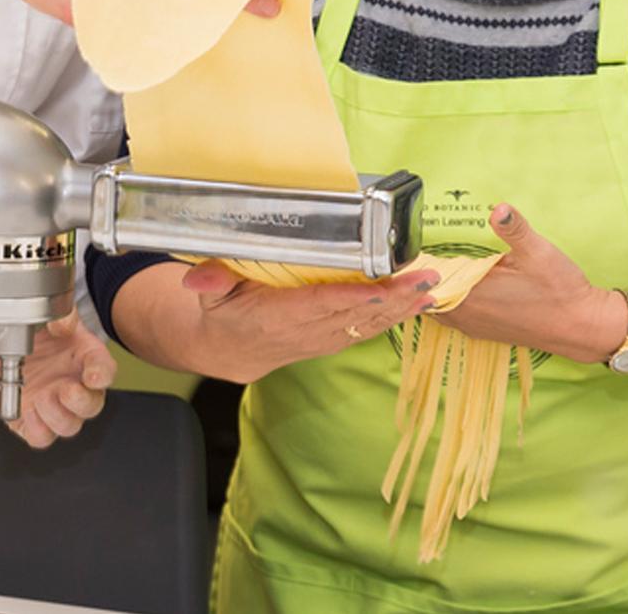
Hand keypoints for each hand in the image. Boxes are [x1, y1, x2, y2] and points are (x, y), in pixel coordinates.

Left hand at [0, 311, 116, 448]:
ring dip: (57, 416)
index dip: (102, 375)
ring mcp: (55, 406)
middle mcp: (74, 385)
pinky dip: (37, 430)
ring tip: (41, 397)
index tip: (93, 376)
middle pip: (92, 406)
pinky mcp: (33, 422)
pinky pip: (41, 437)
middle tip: (66, 390)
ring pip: (69, 426)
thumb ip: (59, 315)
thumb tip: (62, 324)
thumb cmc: (30, 333)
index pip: (104, 370)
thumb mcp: (46, 315)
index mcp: (84, 358)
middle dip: (81, 402)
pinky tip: (28, 411)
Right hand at [181, 261, 438, 382]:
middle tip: (425, 279)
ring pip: (368, 324)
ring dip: (402, 307)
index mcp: (276, 318)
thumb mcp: (209, 295)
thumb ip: (209, 281)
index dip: (351, 298)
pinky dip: (396, 316)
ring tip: (432, 288)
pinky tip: (420, 302)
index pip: (319, 305)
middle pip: (354, 315)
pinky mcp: (334, 340)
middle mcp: (305, 332)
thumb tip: (196, 277)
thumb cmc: (224, 313)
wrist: (231, 351)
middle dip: (393, 298)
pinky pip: (369, 329)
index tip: (381, 286)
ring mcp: (323, 339)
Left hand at [434, 204, 627, 363]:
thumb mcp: (539, 252)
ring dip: (433, 289)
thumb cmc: (560, 291)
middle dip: (422, 275)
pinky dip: (446, 302)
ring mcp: (474, 326)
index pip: (429, 279)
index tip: (412, 246)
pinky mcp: (484, 332)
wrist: (581, 327)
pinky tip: (454, 287)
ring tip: (434, 268)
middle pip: (427, 294)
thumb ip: (515, 229)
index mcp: (472, 294)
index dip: (418, 263)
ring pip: (437, 308)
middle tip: (420, 253)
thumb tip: (498, 208)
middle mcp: (467, 314)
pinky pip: (452, 317)